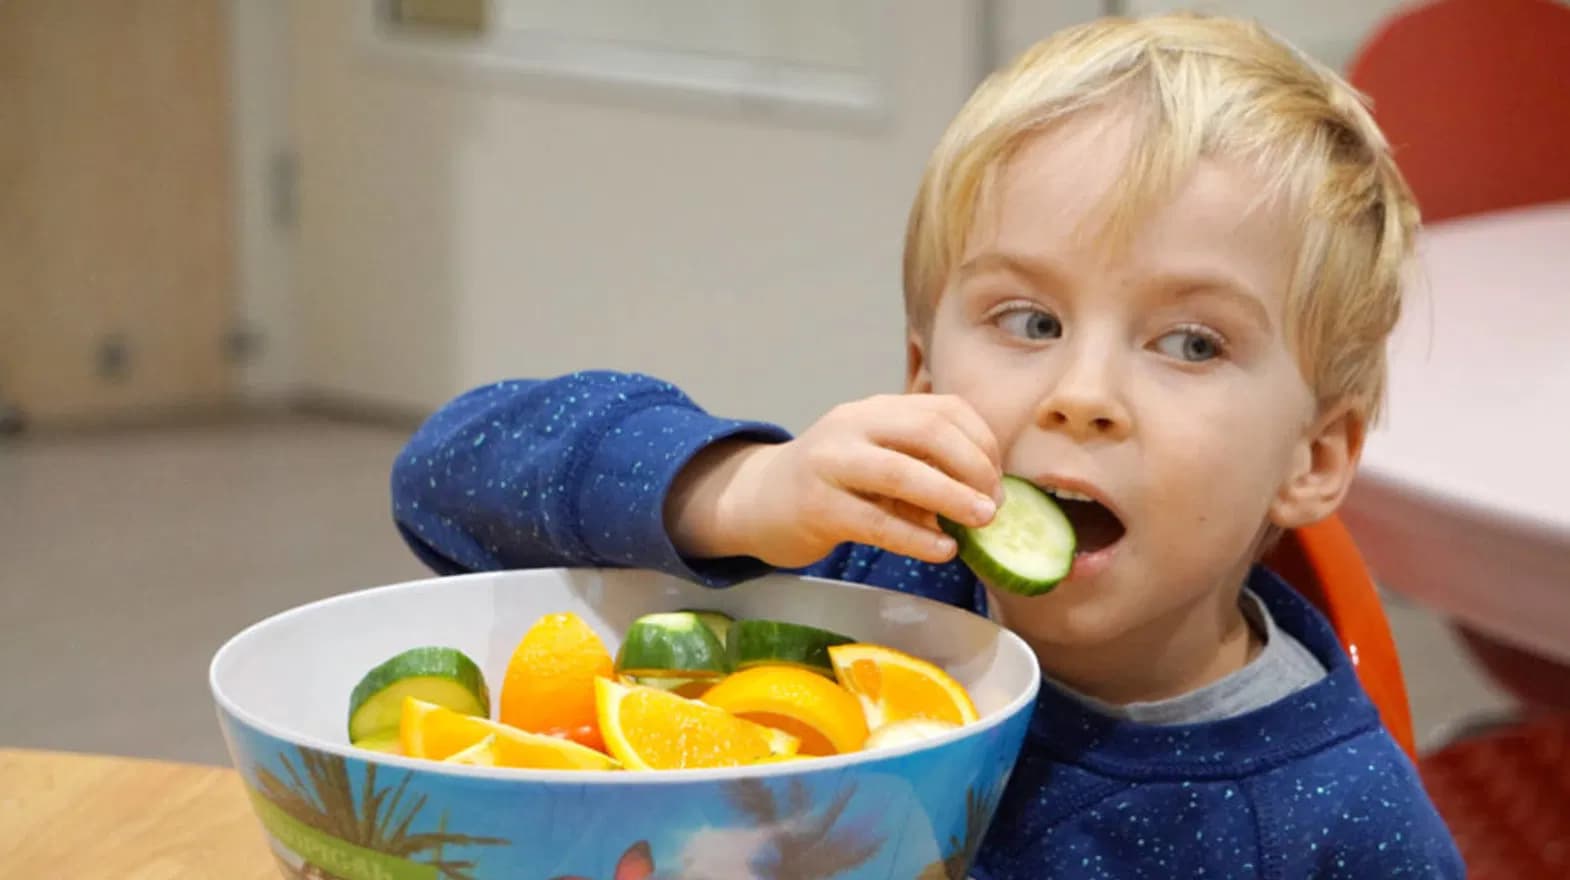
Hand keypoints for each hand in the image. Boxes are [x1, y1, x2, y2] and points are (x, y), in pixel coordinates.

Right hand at [667, 394, 1002, 567]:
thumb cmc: (832, 483)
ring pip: (902, 473)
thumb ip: (922, 466)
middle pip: (928, 432)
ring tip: (982, 522)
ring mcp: (830, 463)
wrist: (757, 501)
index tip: (999, 479)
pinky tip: (943, 549)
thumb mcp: (876, 458)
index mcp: (876, 409)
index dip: (982, 442)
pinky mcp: (817, 507)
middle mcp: (853, 426)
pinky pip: (877, 522)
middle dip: (973, 467)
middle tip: (996, 504)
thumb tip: (987, 497)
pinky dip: (917, 537)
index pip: (944, 409)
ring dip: (951, 497)